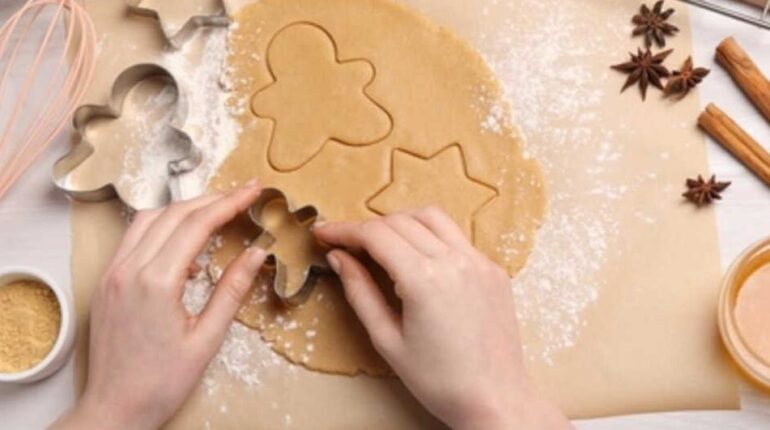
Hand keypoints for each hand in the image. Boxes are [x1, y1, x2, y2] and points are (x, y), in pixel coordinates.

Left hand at [52, 182, 266, 429]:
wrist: (114, 410)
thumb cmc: (161, 383)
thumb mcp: (207, 339)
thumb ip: (232, 290)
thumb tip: (256, 253)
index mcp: (156, 282)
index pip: (197, 224)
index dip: (229, 202)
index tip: (253, 190)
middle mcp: (128, 269)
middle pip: (173, 213)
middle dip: (211, 199)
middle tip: (242, 196)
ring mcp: (112, 273)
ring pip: (149, 219)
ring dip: (184, 209)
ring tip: (215, 212)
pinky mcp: (106, 281)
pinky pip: (134, 238)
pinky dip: (162, 229)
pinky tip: (183, 247)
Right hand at [314, 207, 572, 429]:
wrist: (495, 400)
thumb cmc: (439, 380)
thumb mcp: (387, 340)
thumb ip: (359, 292)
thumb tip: (338, 257)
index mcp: (424, 279)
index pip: (375, 234)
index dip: (343, 229)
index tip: (323, 232)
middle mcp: (454, 261)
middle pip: (400, 220)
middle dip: (367, 227)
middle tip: (345, 243)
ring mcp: (479, 261)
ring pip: (432, 217)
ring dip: (401, 221)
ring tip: (381, 243)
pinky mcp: (494, 269)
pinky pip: (457, 237)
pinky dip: (431, 237)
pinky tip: (420, 258)